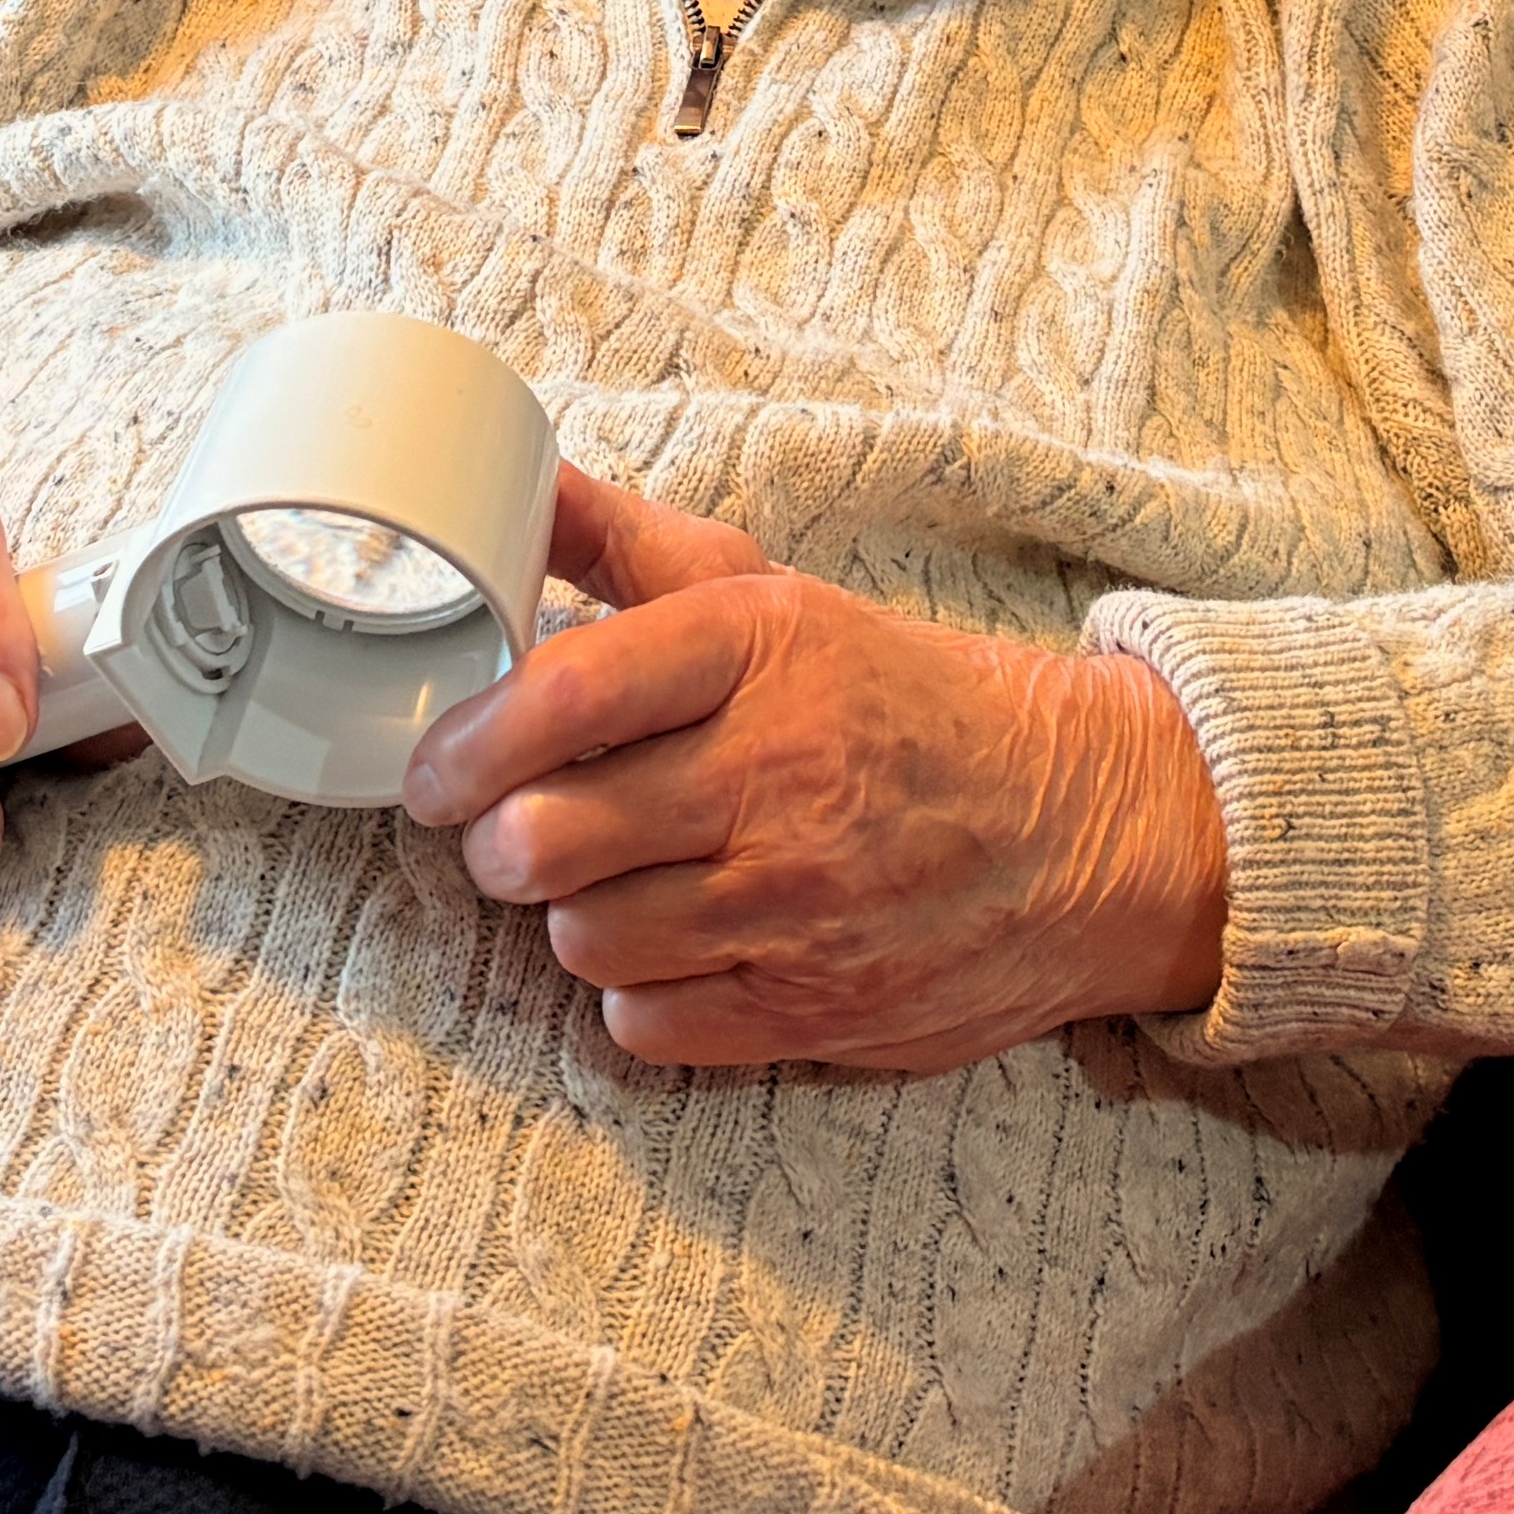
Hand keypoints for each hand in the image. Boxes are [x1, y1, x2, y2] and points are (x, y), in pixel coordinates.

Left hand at [395, 468, 1231, 1071]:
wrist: (1074, 827)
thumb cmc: (900, 704)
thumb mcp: (778, 597)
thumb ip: (634, 549)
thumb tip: (517, 490)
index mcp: (759, 651)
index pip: (564, 693)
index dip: (468, 740)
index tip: (439, 765)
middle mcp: (774, 775)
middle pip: (545, 838)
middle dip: (499, 840)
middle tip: (512, 828)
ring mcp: (793, 905)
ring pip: (582, 938)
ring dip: (572, 916)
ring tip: (609, 881)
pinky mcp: (810, 1010)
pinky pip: (646, 1023)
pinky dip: (638, 993)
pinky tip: (675, 945)